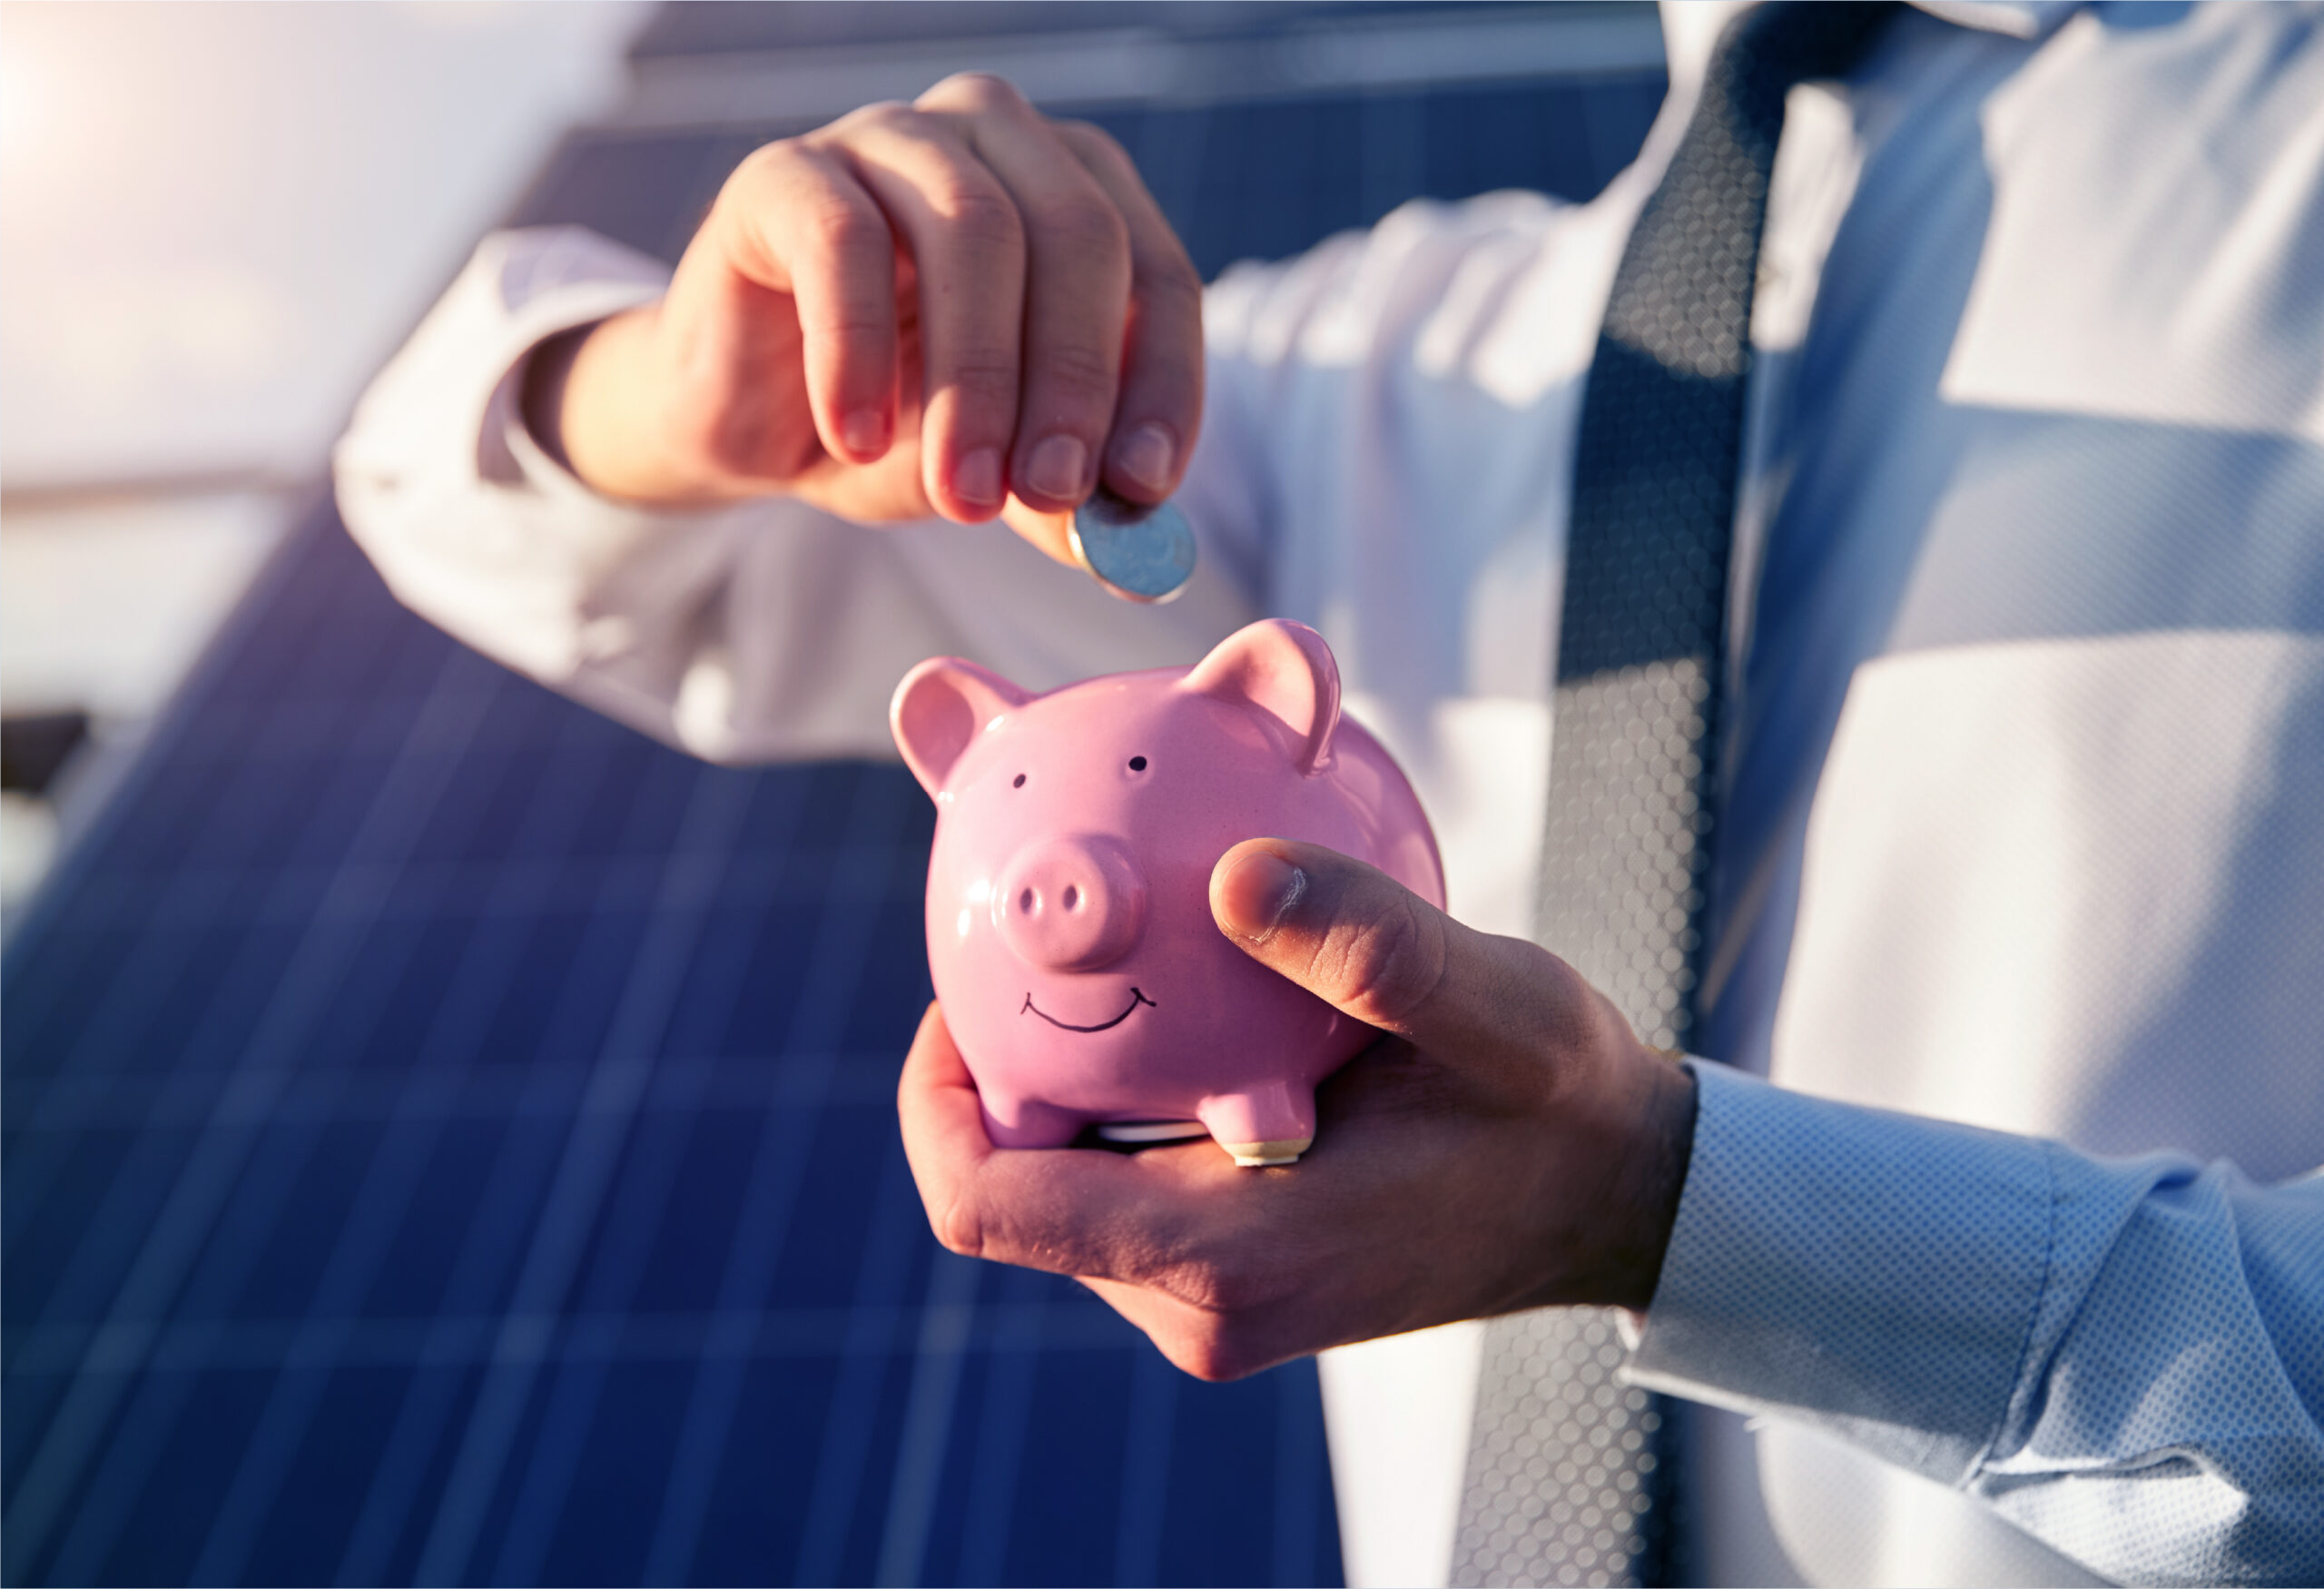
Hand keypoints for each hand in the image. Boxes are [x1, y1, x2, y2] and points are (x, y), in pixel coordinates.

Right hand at [522, 74, 1203, 565]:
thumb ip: (1058, 497)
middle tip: (1054, 492)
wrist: (744, 416)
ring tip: (963, 494)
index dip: (1164, 382)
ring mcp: (891, 138)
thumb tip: (1131, 558)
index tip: (1145, 485)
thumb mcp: (993, 472)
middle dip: (1074, 379)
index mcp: (1079, 194)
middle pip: (1076, 237)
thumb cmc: (892, 424)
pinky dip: (857, 350)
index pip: (1157, 275)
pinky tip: (855, 438)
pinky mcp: (784, 172)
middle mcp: (997, 139)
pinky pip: (839, 240)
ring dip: (978, 377)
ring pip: (971, 229)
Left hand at [897, 837, 1698, 1379]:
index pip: (989, 1203)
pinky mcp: (1234, 1285)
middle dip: (1003, 1069)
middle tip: (1064, 942)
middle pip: (1011, 1190)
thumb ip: (1374, 947)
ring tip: (1127, 971)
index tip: (969, 985)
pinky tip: (1187, 1019)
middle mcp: (1201, 1305)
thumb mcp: (1498, 1007)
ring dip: (1069, 1085)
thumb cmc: (1560, 1108)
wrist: (1617, 1200)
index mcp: (1229, 1256)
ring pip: (1063, 1189)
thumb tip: (1239, 873)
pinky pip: (1122, 1194)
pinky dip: (1126, 1109)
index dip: (932, 1095)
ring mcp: (1215, 1306)